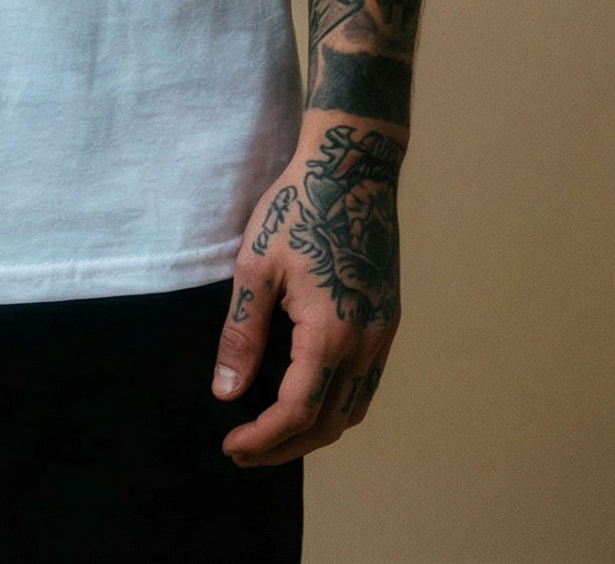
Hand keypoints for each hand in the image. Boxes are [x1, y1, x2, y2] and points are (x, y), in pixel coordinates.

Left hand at [212, 116, 403, 465]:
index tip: (231, 445)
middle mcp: (366, 342)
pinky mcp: (388, 318)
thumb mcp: (256, 267)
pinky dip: (338, 403)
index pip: (297, 412)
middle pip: (330, 423)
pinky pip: (367, 383)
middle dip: (286, 446)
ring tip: (274, 431)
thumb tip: (226, 392)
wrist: (353, 167)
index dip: (263, 438)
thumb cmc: (299, 209)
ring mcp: (383, 332)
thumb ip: (242, 334)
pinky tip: (310, 394)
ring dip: (316, 430)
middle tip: (246, 448)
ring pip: (355, 408)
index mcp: (331, 334)